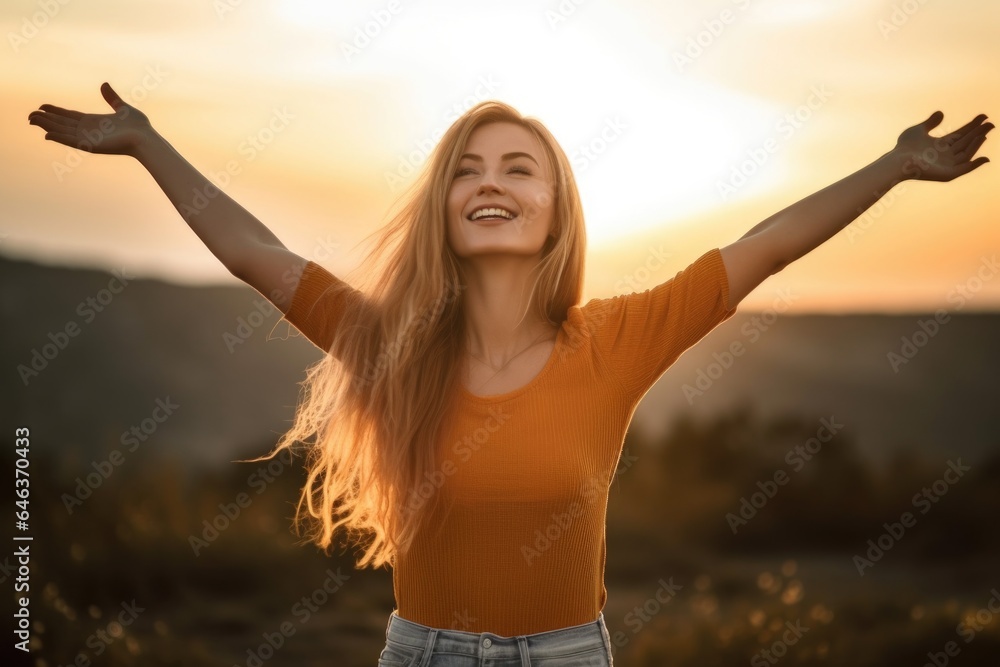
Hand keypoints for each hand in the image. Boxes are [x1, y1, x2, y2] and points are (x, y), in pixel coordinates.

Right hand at [28, 82, 152, 156]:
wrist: (147, 138)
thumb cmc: (139, 127)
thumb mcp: (122, 107)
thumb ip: (111, 97)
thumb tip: (104, 84)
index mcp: (95, 121)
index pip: (70, 116)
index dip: (55, 112)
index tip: (41, 106)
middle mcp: (89, 130)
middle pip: (62, 123)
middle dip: (46, 119)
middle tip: (30, 115)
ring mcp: (89, 139)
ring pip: (63, 132)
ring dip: (47, 127)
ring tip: (32, 121)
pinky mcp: (92, 146)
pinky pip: (71, 141)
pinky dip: (59, 138)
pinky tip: (46, 134)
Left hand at [893, 111, 991, 181]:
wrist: (898, 160)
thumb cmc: (904, 147)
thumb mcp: (919, 130)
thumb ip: (931, 122)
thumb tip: (941, 113)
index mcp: (940, 145)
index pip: (961, 134)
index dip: (972, 126)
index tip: (983, 116)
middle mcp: (945, 155)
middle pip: (966, 142)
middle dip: (979, 132)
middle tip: (991, 123)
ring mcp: (947, 165)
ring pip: (967, 153)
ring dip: (976, 144)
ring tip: (984, 133)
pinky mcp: (947, 174)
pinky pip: (965, 169)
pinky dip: (975, 164)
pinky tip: (985, 158)